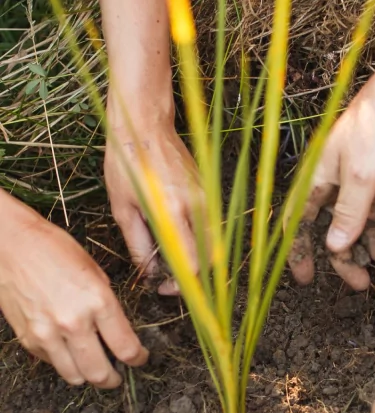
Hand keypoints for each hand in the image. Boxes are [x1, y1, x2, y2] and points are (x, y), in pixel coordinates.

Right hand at [0, 194, 147, 387]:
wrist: (10, 244)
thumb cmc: (52, 248)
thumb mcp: (93, 270)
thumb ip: (106, 303)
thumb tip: (117, 330)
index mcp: (97, 301)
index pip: (126, 347)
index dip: (138, 358)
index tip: (139, 358)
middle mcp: (73, 322)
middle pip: (99, 373)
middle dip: (113, 379)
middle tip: (117, 376)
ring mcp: (47, 334)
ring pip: (74, 376)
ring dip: (87, 376)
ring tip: (93, 368)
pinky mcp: (28, 339)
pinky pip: (52, 363)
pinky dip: (63, 362)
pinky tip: (68, 349)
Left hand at [104, 114, 204, 295]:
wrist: (145, 124)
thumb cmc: (127, 162)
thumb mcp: (123, 208)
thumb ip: (138, 244)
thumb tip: (148, 271)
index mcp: (172, 212)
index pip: (192, 263)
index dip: (181, 284)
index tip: (165, 288)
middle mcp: (195, 206)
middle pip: (211, 258)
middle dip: (195, 277)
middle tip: (171, 281)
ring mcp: (206, 197)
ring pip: (213, 243)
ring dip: (198, 259)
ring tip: (172, 261)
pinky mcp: (207, 190)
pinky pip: (210, 225)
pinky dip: (199, 241)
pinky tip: (178, 239)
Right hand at [288, 68, 374, 289]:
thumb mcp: (361, 175)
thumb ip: (348, 213)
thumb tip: (333, 246)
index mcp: (320, 177)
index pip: (299, 219)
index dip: (299, 248)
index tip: (304, 276)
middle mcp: (339, 183)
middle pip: (336, 230)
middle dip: (348, 258)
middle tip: (361, 283)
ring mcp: (366, 183)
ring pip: (366, 225)